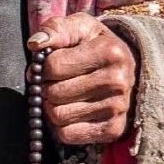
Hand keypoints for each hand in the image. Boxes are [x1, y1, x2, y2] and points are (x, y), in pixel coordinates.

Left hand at [27, 13, 137, 146]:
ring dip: (53, 107)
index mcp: (110, 52)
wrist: (128, 69)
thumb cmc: (96, 46)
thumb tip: (34, 44)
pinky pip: (67, 135)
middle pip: (54, 93)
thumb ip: (55, 29)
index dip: (44, 67)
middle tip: (57, 83)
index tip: (51, 66)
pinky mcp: (113, 130)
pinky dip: (62, 126)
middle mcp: (117, 81)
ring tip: (64, 97)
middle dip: (48, 88)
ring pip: (58, 116)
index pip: (53, 67)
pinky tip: (72, 112)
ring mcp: (117, 108)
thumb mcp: (80, 28)